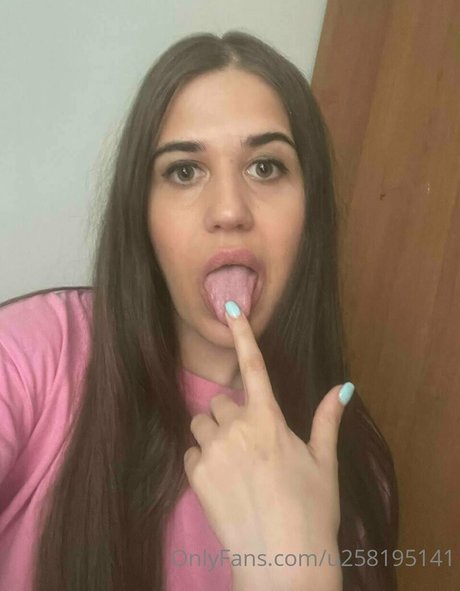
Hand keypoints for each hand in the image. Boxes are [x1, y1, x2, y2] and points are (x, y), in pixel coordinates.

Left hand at [183, 304, 351, 590]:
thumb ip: (327, 420)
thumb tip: (344, 387)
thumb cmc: (310, 511)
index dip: (242, 334)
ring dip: (213, 436)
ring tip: (234, 465)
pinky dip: (201, 461)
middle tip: (250, 444)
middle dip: (231, 417)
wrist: (283, 561)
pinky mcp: (194, 476)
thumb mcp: (323, 463)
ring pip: (201, 425)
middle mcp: (237, 429)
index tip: (229, 307)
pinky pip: (190, 453)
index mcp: (269, 420)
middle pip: (220, 403)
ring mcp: (212, 452)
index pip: (254, 367)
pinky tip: (221, 483)